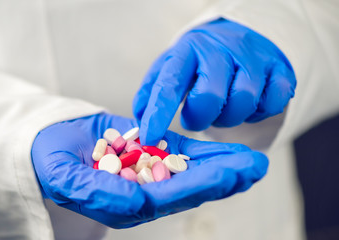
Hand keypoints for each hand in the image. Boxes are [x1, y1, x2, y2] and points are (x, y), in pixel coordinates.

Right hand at [31, 113, 267, 227]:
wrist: (52, 143)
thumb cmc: (52, 162)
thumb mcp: (64, 177)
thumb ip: (95, 193)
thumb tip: (136, 204)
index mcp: (125, 204)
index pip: (168, 197)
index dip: (200, 185)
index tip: (230, 174)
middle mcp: (143, 193)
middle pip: (189, 187)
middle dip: (223, 177)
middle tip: (256, 167)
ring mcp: (150, 173)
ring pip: (191, 172)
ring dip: (223, 165)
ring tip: (254, 161)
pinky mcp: (151, 154)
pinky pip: (182, 154)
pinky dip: (206, 152)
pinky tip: (230, 150)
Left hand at [133, 18, 295, 144]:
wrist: (242, 35)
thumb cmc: (202, 59)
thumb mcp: (173, 66)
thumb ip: (154, 89)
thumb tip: (140, 117)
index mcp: (189, 50)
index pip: (170, 85)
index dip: (159, 114)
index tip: (150, 138)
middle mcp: (222, 49)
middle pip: (210, 96)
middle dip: (201, 118)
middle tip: (199, 116)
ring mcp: (254, 58)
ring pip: (243, 102)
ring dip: (230, 117)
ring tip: (223, 109)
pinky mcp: (280, 70)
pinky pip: (273, 103)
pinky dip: (260, 113)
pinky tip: (249, 106)